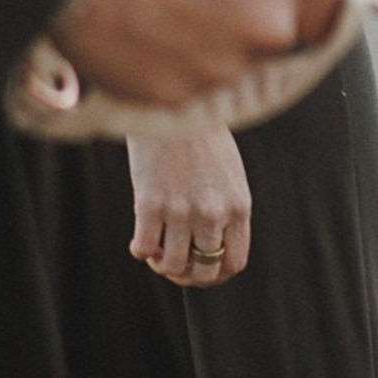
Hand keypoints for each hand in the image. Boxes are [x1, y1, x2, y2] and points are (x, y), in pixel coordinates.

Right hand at [52, 0, 343, 107]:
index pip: (330, 12)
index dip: (303, 6)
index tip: (275, 0)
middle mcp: (269, 29)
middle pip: (274, 44)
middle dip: (245, 26)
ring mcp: (224, 68)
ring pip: (225, 69)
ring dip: (201, 48)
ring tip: (155, 4)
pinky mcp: (176, 97)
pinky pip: (180, 87)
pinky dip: (163, 66)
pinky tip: (135, 27)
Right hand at [128, 128, 250, 287]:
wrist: (171, 103)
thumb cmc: (200, 134)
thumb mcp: (229, 171)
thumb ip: (228, 208)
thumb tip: (213, 245)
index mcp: (238, 206)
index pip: (234, 262)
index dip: (215, 274)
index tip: (200, 268)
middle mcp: (213, 213)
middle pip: (205, 270)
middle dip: (188, 274)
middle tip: (174, 264)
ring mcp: (181, 210)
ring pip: (173, 265)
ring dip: (163, 265)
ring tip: (156, 253)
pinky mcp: (150, 203)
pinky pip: (145, 248)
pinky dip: (141, 251)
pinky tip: (139, 242)